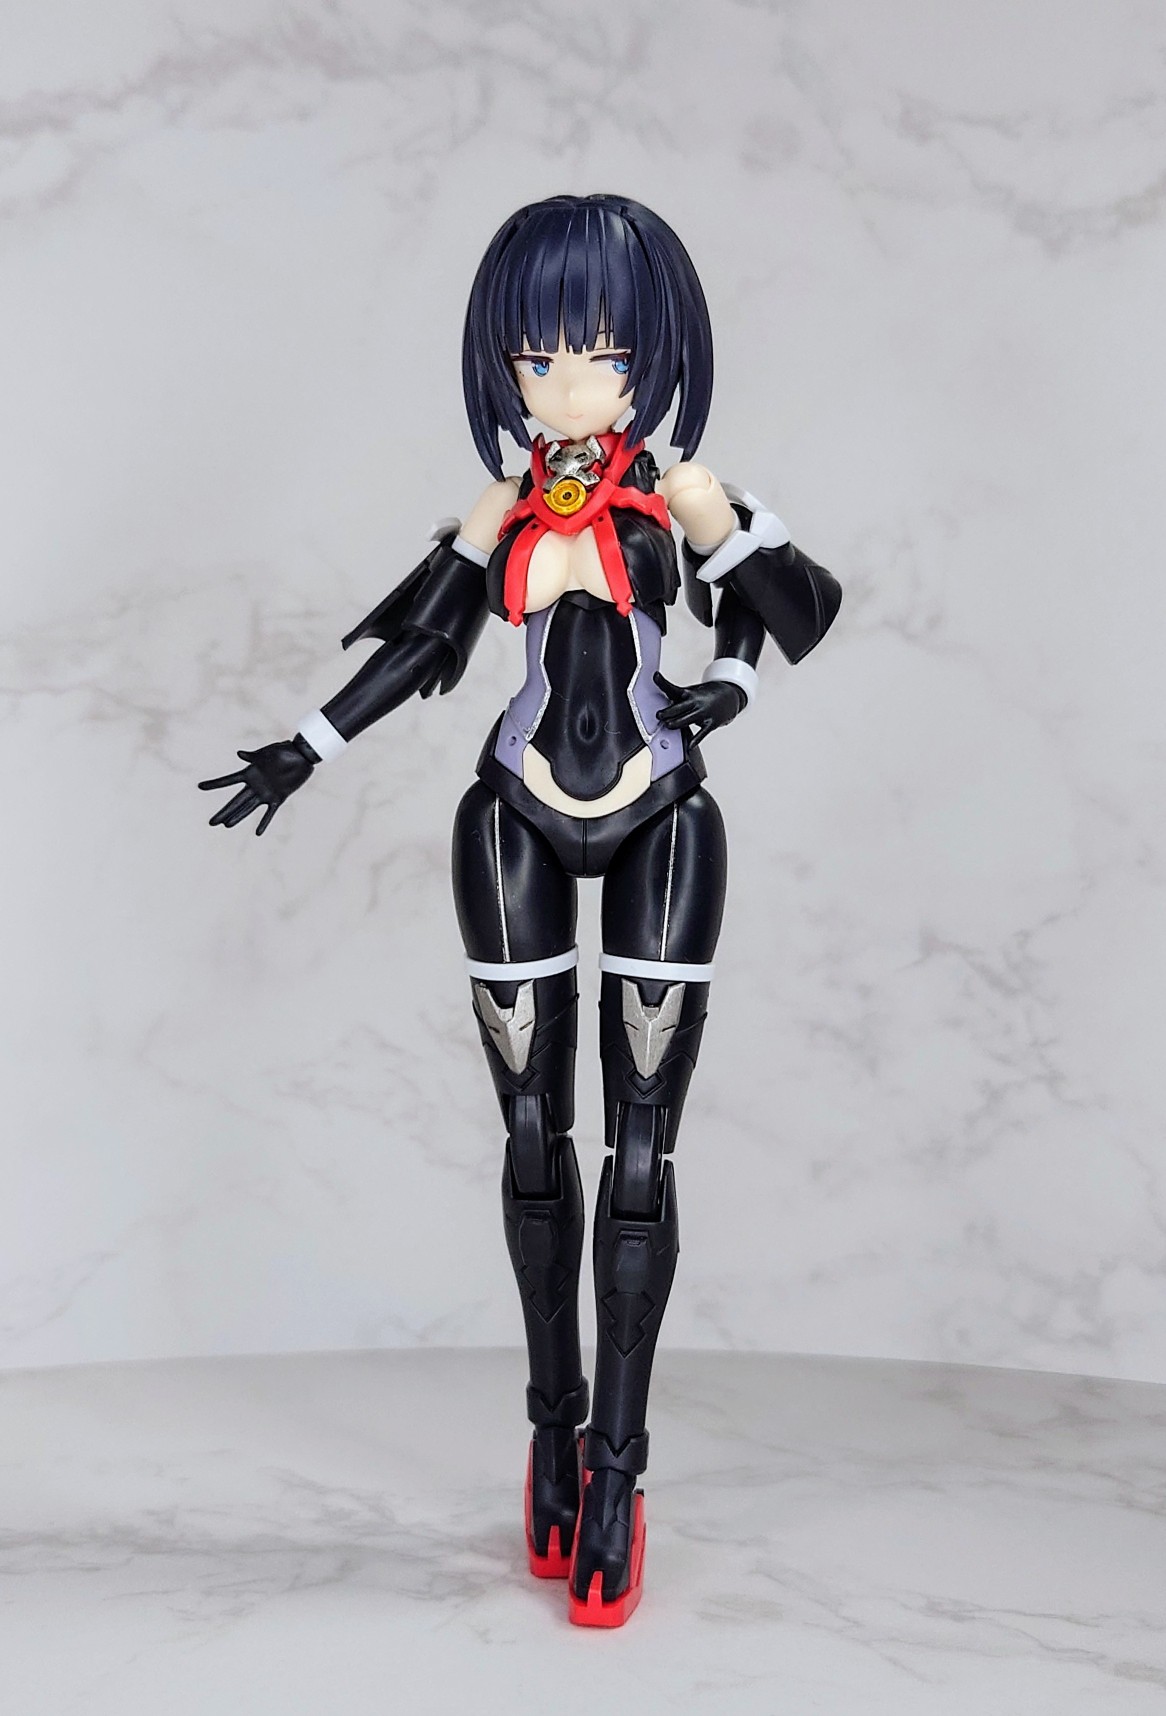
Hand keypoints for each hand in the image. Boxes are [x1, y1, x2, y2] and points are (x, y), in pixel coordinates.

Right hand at [198, 738, 315, 835]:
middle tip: (211, 823)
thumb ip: (253, 756)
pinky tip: (257, 833)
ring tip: (226, 826)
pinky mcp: (278, 798)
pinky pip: (270, 813)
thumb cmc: (284, 750)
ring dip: (238, 817)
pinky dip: (264, 822)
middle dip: (223, 812)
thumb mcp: (267, 752)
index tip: (199, 787)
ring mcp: (266, 793)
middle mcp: (255, 785)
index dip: (214, 784)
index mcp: (250, 773)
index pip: (228, 781)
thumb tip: (240, 754)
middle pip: (235, 801)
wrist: (302, 756)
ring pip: (248, 808)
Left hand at [653, 673, 745, 744]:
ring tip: (668, 725)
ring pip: (687, 720)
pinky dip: (695, 740)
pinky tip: (689, 746)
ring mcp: (704, 713)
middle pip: (678, 707)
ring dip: (676, 723)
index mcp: (689, 693)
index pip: (673, 688)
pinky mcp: (711, 723)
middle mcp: (696, 702)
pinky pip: (702, 733)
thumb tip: (657, 689)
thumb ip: (674, 694)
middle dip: (667, 712)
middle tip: (659, 715)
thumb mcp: (690, 691)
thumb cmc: (706, 695)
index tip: (656, 677)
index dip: (662, 682)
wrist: (730, 697)